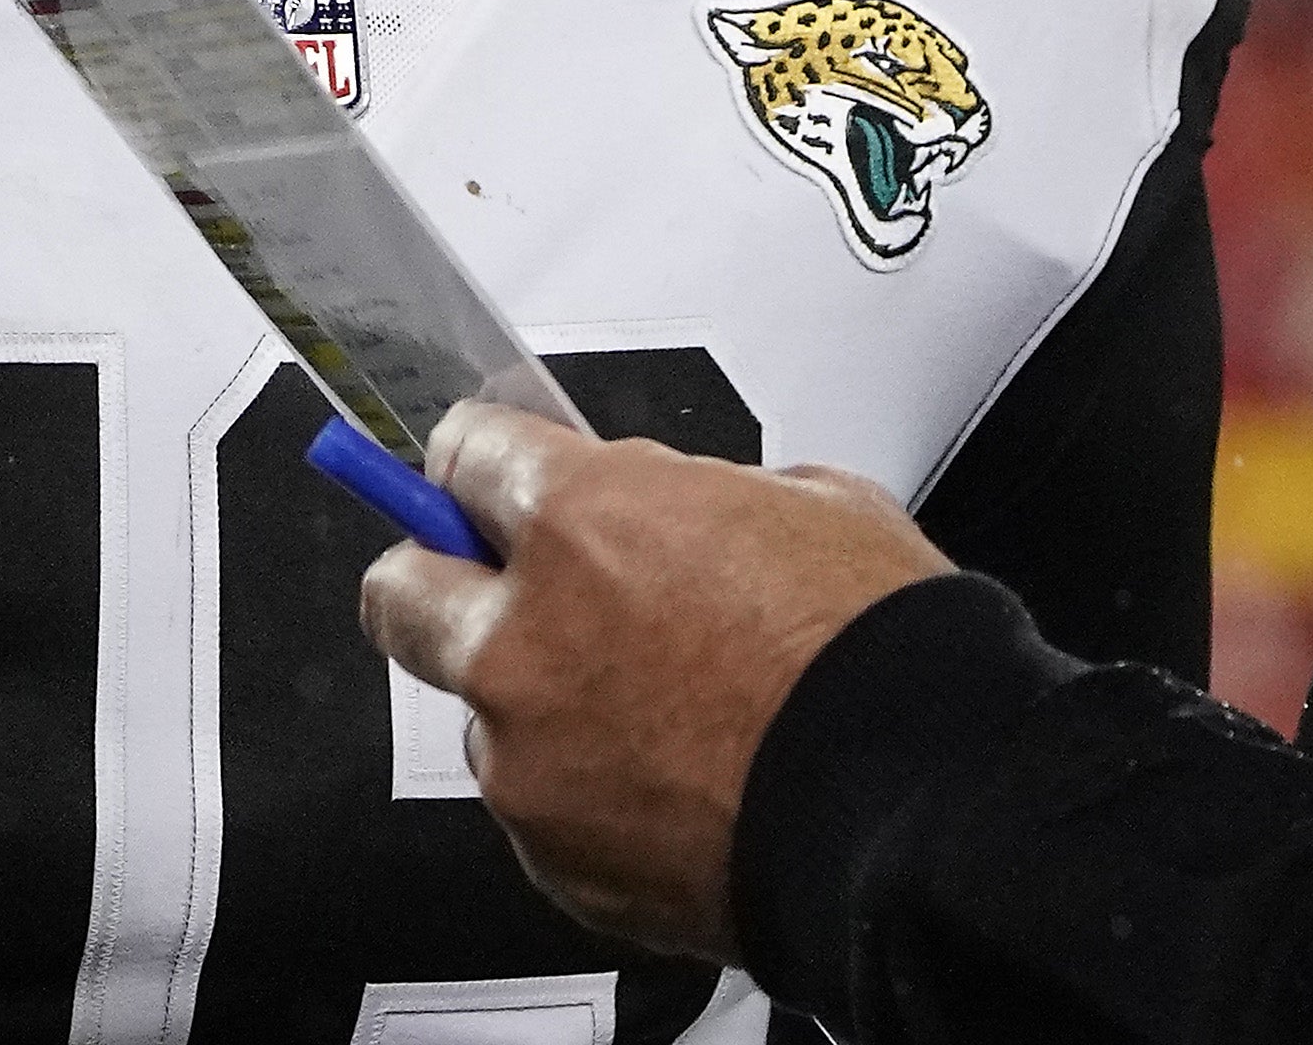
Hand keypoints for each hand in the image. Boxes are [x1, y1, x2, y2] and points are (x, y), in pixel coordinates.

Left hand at [358, 401, 953, 959]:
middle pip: (398, 588)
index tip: (488, 477)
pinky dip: (584, 794)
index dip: (484, 464)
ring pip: (477, 712)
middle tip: (496, 586)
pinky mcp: (553, 856)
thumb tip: (672, 509)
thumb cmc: (875, 655)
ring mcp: (527, 758)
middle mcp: (524, 639)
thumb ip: (695, 498)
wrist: (914, 804)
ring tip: (648, 716)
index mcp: (580, 522)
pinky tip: (671, 784)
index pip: (462, 456)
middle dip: (438, 578)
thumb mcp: (803, 504)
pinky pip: (538, 808)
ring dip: (534, 703)